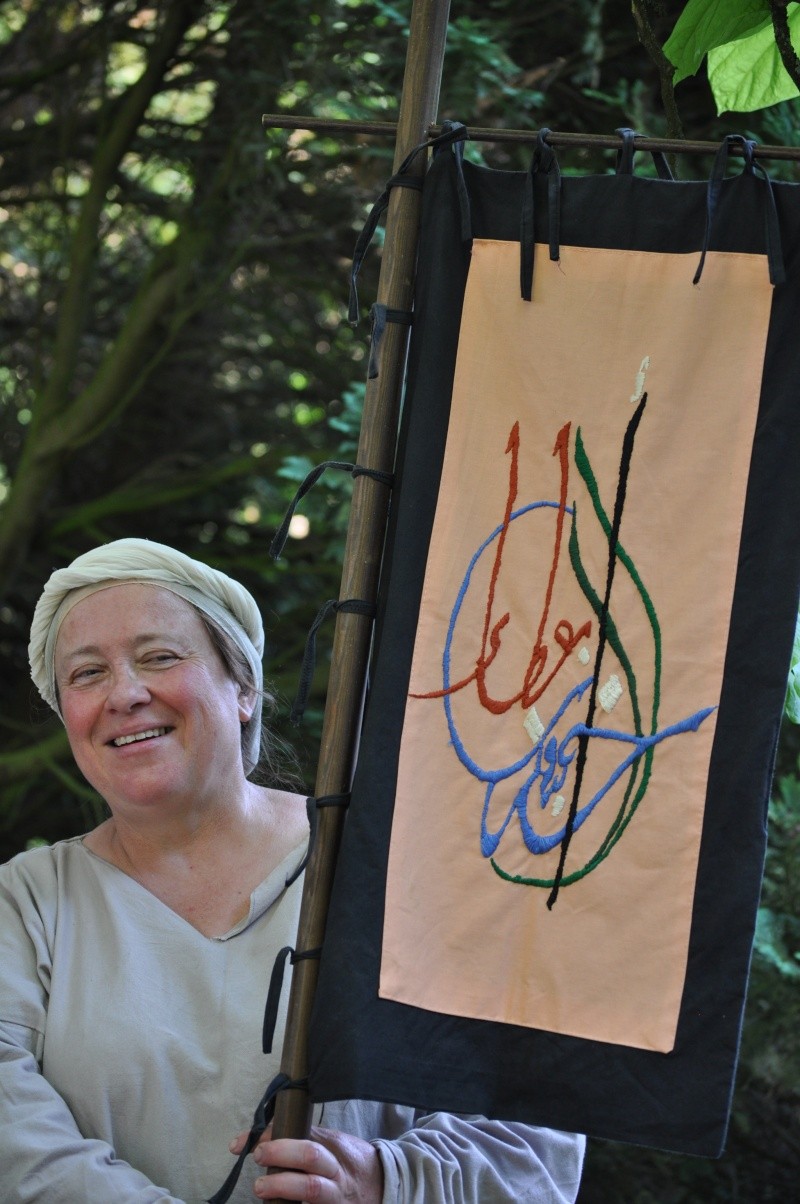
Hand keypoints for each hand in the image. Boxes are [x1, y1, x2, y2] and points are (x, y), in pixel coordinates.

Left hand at [230, 1123, 383, 1201]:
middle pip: (310, 1155)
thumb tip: (265, 1134)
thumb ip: (307, 1138)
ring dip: (282, 1185)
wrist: (382, 1186)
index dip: (274, 1135)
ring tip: (260, 1186)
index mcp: (334, 1146)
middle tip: (257, 1155)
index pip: (303, 1133)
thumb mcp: (334, 1143)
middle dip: (281, 1152)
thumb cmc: (350, 1162)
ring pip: (310, 1188)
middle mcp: (335, 1170)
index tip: (249, 1141)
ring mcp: (335, 1196)